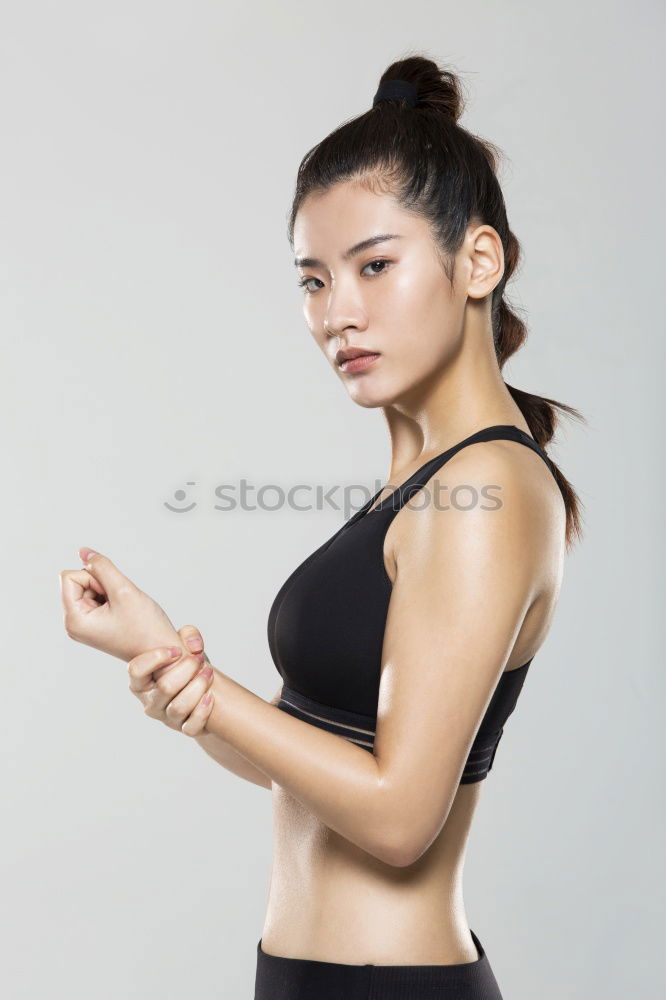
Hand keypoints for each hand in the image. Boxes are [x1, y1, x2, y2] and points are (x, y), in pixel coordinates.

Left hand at [59, 547, 179, 662]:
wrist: (163, 653)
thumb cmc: (147, 628)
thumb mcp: (123, 590)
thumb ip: (102, 566)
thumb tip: (83, 551)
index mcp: (75, 620)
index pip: (69, 577)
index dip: (94, 577)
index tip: (113, 594)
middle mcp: (73, 625)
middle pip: (77, 582)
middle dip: (100, 584)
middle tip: (120, 603)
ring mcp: (83, 626)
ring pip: (88, 588)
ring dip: (108, 591)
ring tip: (124, 609)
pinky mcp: (93, 625)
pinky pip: (95, 598)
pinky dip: (110, 599)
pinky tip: (123, 612)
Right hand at [128, 624, 214, 736]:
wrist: (204, 689)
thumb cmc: (188, 666)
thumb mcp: (185, 646)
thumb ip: (189, 635)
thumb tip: (194, 647)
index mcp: (141, 682)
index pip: (136, 670)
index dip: (156, 658)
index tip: (177, 650)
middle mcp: (150, 702)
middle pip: (164, 687)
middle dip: (186, 669)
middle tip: (199, 659)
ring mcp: (166, 718)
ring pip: (179, 707)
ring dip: (198, 687)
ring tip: (208, 673)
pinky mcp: (184, 729)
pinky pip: (191, 727)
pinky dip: (203, 711)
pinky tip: (211, 695)